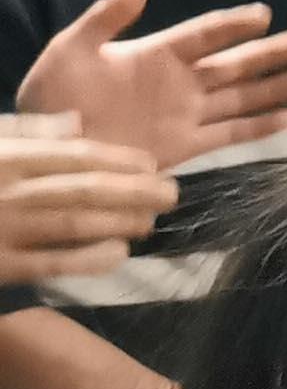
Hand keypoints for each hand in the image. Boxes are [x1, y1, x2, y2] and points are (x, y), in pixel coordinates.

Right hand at [0, 121, 174, 283]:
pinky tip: (119, 252)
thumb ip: (25, 131)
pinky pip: (52, 264)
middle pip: (84, 190)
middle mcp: (10, 193)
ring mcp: (7, 230)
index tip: (152, 165)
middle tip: (169, 195)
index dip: (120, 161)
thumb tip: (76, 121)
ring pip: (75, 224)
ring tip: (149, 221)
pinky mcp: (2, 266)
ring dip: (120, 222)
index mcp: (9, 158)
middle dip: (134, 192)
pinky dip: (89, 259)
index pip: (75, 157)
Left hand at [18, 0, 286, 168]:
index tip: (264, 14)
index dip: (233, 24)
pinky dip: (260, 127)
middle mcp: (179, 82)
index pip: (204, 34)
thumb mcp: (70, 49)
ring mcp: (185, 114)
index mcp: (156, 54)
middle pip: (233, 64)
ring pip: (241, 97)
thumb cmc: (53, 96)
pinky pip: (230, 133)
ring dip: (274, 87)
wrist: (49, 148)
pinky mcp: (184, 146)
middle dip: (269, 53)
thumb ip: (104, 19)